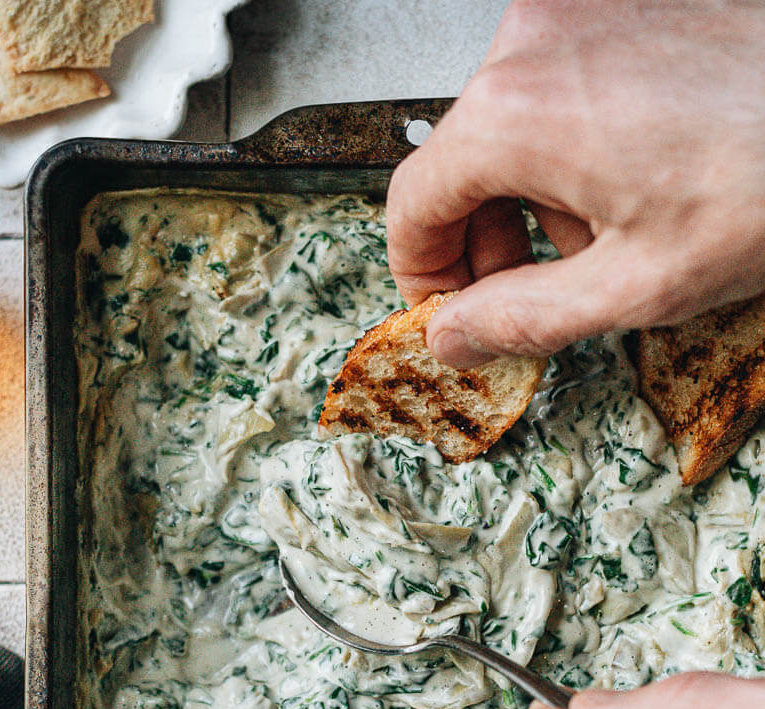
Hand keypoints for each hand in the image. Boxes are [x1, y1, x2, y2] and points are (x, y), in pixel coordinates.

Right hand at [386, 0, 764, 364]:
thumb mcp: (633, 286)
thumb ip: (519, 318)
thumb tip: (451, 338)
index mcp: (517, 113)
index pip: (412, 201)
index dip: (420, 272)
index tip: (444, 309)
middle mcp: (533, 41)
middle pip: (460, 162)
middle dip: (487, 240)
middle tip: (527, 293)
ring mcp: (576, 10)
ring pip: (508, 128)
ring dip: (536, 197)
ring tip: (608, 237)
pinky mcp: (614, 4)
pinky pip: (555, 88)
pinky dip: (571, 147)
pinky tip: (631, 182)